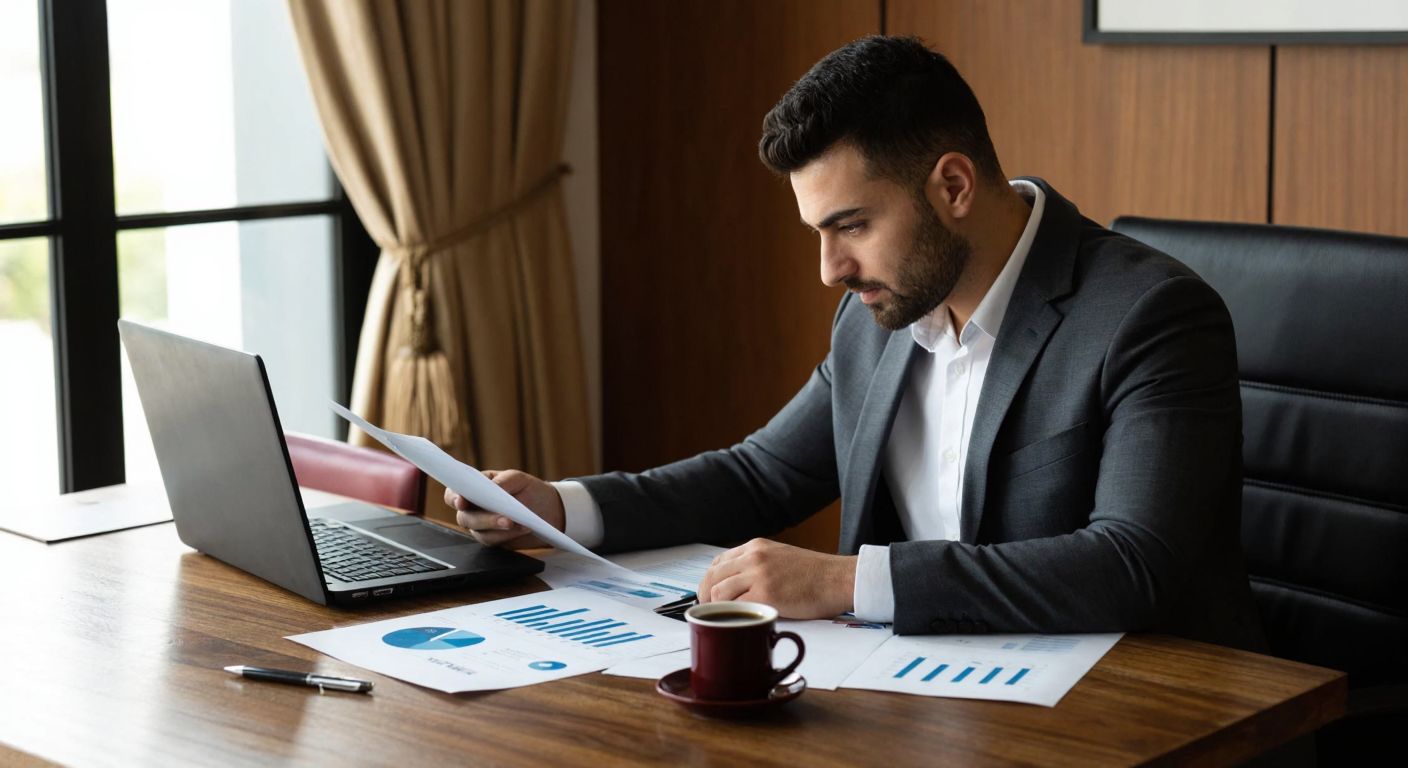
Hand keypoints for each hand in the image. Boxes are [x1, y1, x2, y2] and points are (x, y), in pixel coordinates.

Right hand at [444, 470, 564, 548]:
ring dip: (500, 529)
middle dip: (485, 519)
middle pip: (465, 518)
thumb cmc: (528, 489)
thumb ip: (504, 481)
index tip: (462, 502)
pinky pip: (495, 542)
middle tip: (506, 519)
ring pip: (480, 533)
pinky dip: (509, 535)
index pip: (453, 494)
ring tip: (520, 523)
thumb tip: (492, 487)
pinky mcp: (494, 539)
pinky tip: (524, 528)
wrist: (548, 509)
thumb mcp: (519, 478)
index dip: (454, 498)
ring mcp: (482, 526)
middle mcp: (474, 508)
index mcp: (474, 488)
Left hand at [697, 538, 856, 618]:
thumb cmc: (815, 574)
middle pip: (712, 577)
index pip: (718, 562)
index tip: (710, 596)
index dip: (709, 582)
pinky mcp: (766, 594)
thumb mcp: (780, 557)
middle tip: (710, 614)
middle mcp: (753, 556)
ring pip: (718, 593)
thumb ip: (757, 565)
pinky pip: (736, 607)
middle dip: (705, 598)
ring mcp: (759, 574)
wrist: (838, 579)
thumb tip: (736, 586)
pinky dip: (734, 616)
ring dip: (718, 609)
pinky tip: (740, 623)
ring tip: (726, 620)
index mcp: (756, 546)